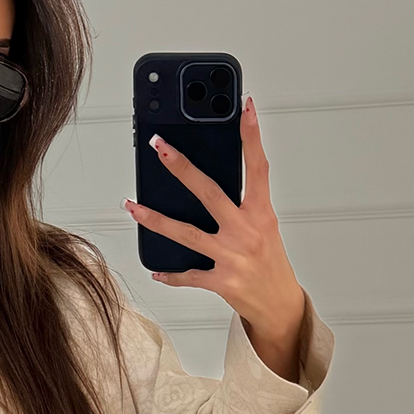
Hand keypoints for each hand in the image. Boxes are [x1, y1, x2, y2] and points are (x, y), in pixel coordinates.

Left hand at [124, 95, 306, 381]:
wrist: (281, 306)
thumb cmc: (270, 262)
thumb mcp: (264, 227)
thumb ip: (241, 204)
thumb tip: (203, 182)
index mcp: (262, 214)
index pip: (257, 167)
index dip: (252, 136)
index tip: (246, 107)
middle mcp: (247, 233)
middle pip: (209, 193)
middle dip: (181, 167)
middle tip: (160, 145)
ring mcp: (233, 258)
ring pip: (186, 234)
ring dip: (156, 219)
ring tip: (132, 206)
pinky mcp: (222, 282)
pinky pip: (188, 276)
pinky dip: (171, 274)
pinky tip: (156, 270)